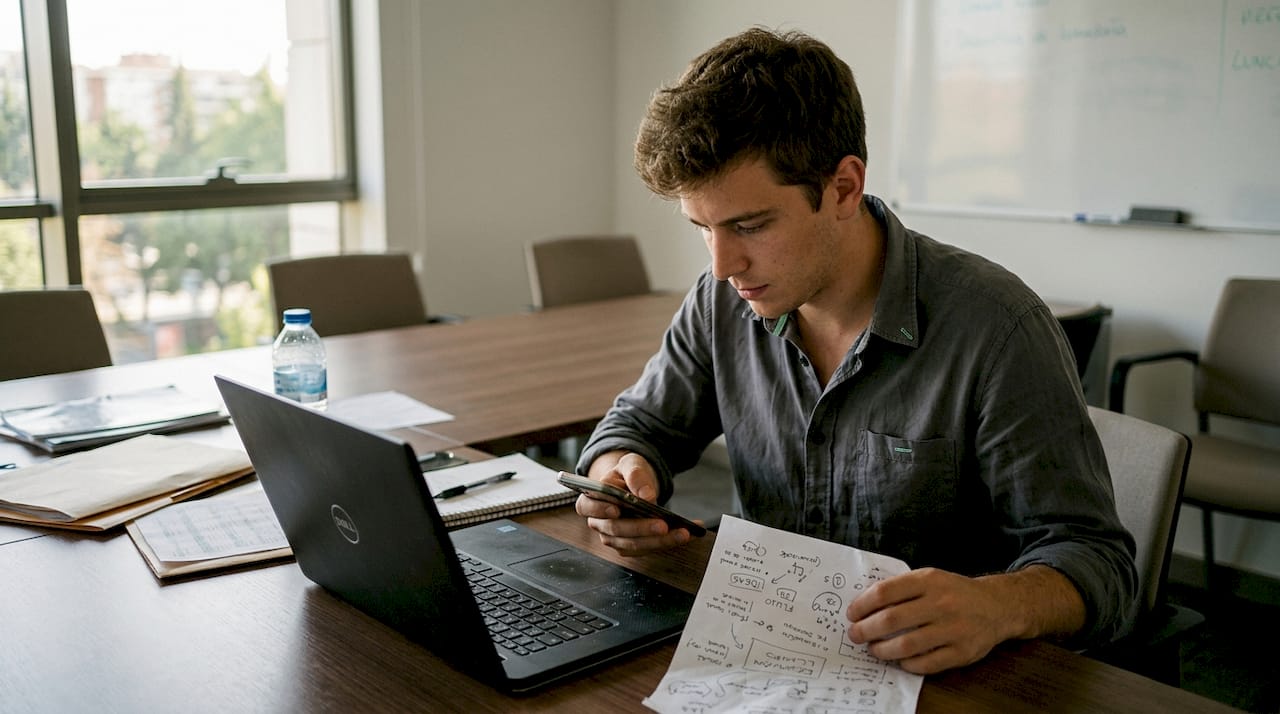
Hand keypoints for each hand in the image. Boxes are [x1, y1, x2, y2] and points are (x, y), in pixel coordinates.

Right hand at [576, 451, 691, 555]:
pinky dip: (668, 543)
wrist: (635, 485)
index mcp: (592, 499)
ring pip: (633, 544)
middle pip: (615, 529)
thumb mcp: (631, 464)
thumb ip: (635, 475)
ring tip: (682, 533)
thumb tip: (646, 495)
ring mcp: (613, 537)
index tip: (616, 511)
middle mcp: (599, 522)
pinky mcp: (629, 546)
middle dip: (641, 528)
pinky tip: (686, 534)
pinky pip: (647, 548)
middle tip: (663, 525)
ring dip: (658, 541)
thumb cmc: (627, 474)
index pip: (587, 506)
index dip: (600, 510)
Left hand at [845, 565, 1084, 674]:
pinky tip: (900, 660)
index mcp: (929, 580)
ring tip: (874, 649)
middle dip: (866, 630)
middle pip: (891, 620)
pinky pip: (925, 663)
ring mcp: (953, 629)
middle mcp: (941, 603)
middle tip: (855, 635)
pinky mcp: (961, 652)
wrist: (997, 606)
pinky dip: (906, 664)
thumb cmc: (954, 592)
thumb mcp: (930, 578)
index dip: (862, 605)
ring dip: (882, 650)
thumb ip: (902, 588)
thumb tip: (864, 605)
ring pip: (906, 645)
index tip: (852, 614)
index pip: (885, 592)